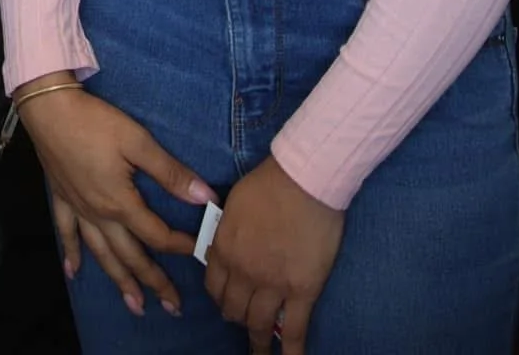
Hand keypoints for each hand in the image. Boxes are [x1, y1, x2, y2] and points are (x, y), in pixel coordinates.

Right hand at [20, 79, 212, 319]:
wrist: (48, 109)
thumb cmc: (95, 122)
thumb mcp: (138, 141)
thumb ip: (170, 172)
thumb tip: (205, 198)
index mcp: (120, 203)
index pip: (156, 234)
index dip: (179, 245)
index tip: (198, 253)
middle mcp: (99, 215)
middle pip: (129, 255)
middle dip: (152, 281)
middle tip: (172, 306)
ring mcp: (78, 209)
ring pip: (101, 254)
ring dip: (119, 280)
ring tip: (134, 305)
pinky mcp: (61, 198)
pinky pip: (67, 234)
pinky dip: (71, 254)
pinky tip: (74, 273)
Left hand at [203, 155, 343, 354]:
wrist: (304, 179)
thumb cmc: (268, 183)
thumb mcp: (233, 204)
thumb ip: (226, 232)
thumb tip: (225, 246)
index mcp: (223, 249)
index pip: (214, 287)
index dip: (220, 296)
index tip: (227, 298)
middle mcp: (243, 273)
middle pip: (233, 310)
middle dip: (236, 317)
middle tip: (244, 320)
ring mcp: (273, 285)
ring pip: (258, 324)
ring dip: (257, 341)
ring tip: (259, 352)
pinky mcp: (302, 290)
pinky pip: (294, 329)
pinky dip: (292, 351)